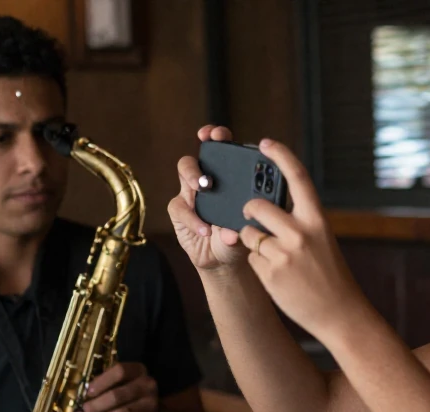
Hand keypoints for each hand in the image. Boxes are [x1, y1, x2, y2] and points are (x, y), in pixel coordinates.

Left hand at [78, 362, 158, 411]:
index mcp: (138, 370)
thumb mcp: (117, 380)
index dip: (101, 382)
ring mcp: (150, 405)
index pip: (120, 371)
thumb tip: (81, 397)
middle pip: (118, 396)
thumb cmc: (124, 390)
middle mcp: (148, 385)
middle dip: (95, 406)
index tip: (87, 393)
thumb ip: (102, 384)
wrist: (145, 407)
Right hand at [167, 125, 250, 271]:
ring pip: (185, 170)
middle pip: (203, 153)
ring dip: (193, 175)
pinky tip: (205, 229)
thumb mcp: (249, 231)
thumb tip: (234, 233)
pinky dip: (192, 218)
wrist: (222, 260)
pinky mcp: (179, 210)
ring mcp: (191, 193)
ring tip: (204, 187)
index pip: (224, 150)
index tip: (218, 134)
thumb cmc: (241, 238)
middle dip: (205, 148)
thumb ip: (244, 229)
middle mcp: (209, 180)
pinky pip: (180, 207)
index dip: (219, 137)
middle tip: (212, 151)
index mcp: (230, 177)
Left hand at [238, 138, 359, 335]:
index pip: (297, 177)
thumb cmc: (331, 274)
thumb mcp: (322, 240)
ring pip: (248, 234)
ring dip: (252, 240)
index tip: (264, 143)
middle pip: (257, 206)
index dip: (280, 155)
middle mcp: (301, 233)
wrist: (341, 313)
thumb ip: (300, 221)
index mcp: (317, 219)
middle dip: (249, 209)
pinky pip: (251, 258)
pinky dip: (258, 264)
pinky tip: (277, 275)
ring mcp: (283, 254)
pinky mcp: (269, 274)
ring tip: (272, 254)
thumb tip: (268, 205)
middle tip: (251, 213)